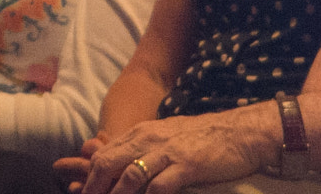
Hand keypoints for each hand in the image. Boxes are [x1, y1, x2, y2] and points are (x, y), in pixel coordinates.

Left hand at [58, 104, 273, 193]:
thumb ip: (142, 148)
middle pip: (110, 164)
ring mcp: (168, 152)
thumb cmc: (202, 138)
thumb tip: (120, 165)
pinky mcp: (187, 165)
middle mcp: (149, 139)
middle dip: (95, 187)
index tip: (82, 192)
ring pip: (130, 176)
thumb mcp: (166, 137)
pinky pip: (160, 186)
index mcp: (141, 133)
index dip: (90, 176)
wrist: (239, 131)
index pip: (105, 154)